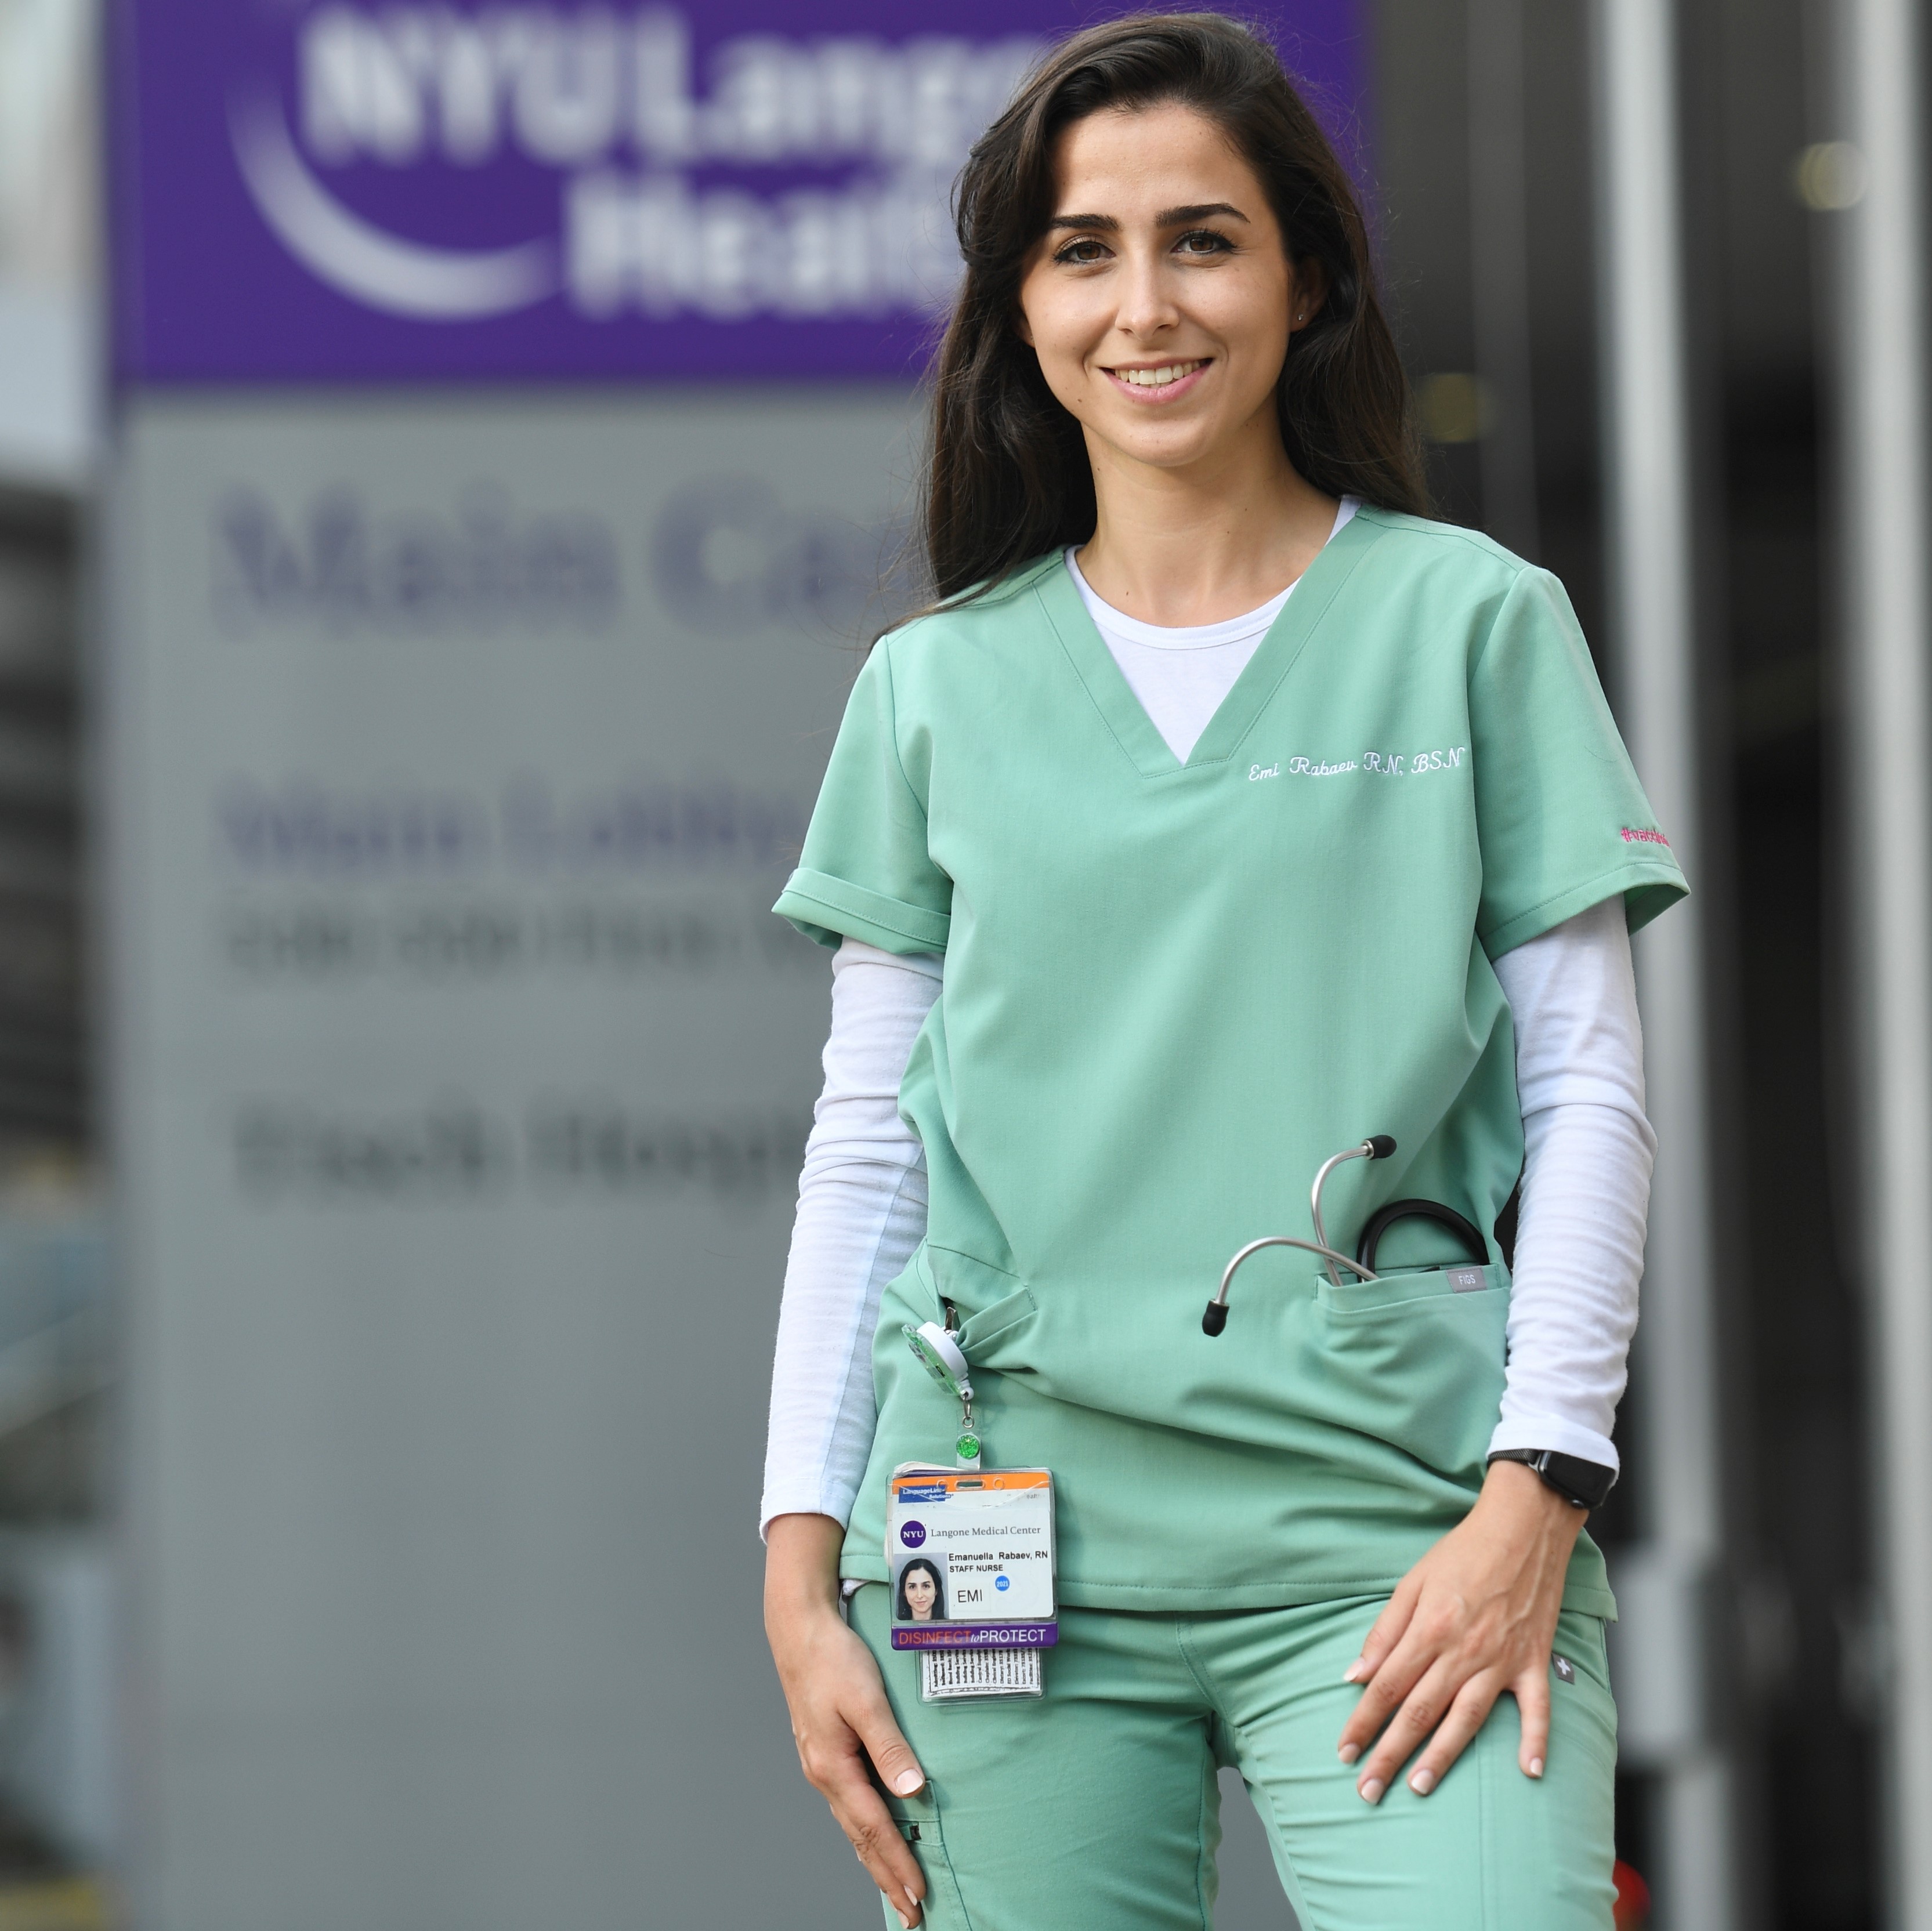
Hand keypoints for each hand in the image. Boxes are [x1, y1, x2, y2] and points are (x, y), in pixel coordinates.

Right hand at [766, 1514, 928, 1927]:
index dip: (897, 1863)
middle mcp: (824, 1774)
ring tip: (894, 1887)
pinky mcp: (825, 1752)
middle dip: (886, 1876)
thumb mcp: (867, 1699)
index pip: (874, 1827)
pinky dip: (863, 1831)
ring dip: (874, 1858)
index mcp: (834, 1766)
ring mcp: (821, 1765)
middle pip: (860, 1838)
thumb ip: (890, 1747)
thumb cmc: (834, 1659)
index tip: (918, 1894)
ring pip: (852, 1825)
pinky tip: (871, 1837)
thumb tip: (914, 1792)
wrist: (800, 1631)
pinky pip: (848, 1805)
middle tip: (911, 1912)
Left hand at [1336, 1458, 1584, 1802]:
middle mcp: (1462, 1652)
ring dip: (1442, 1758)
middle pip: (1419, 1713)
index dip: (1362, 1723)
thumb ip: (1384, 1632)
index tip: (1344, 1751)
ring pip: (1466, 1720)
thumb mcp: (1412, 1582)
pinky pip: (1536, 1710)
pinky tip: (1528, 1771)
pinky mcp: (1532, 1662)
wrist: (1521, 1529)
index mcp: (1428, 1630)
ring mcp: (1500, 1661)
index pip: (1385, 1688)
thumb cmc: (1463, 1552)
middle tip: (1368, 1790)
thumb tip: (1355, 1675)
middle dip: (1389, 1754)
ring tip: (1419, 1787)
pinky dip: (1535, 1740)